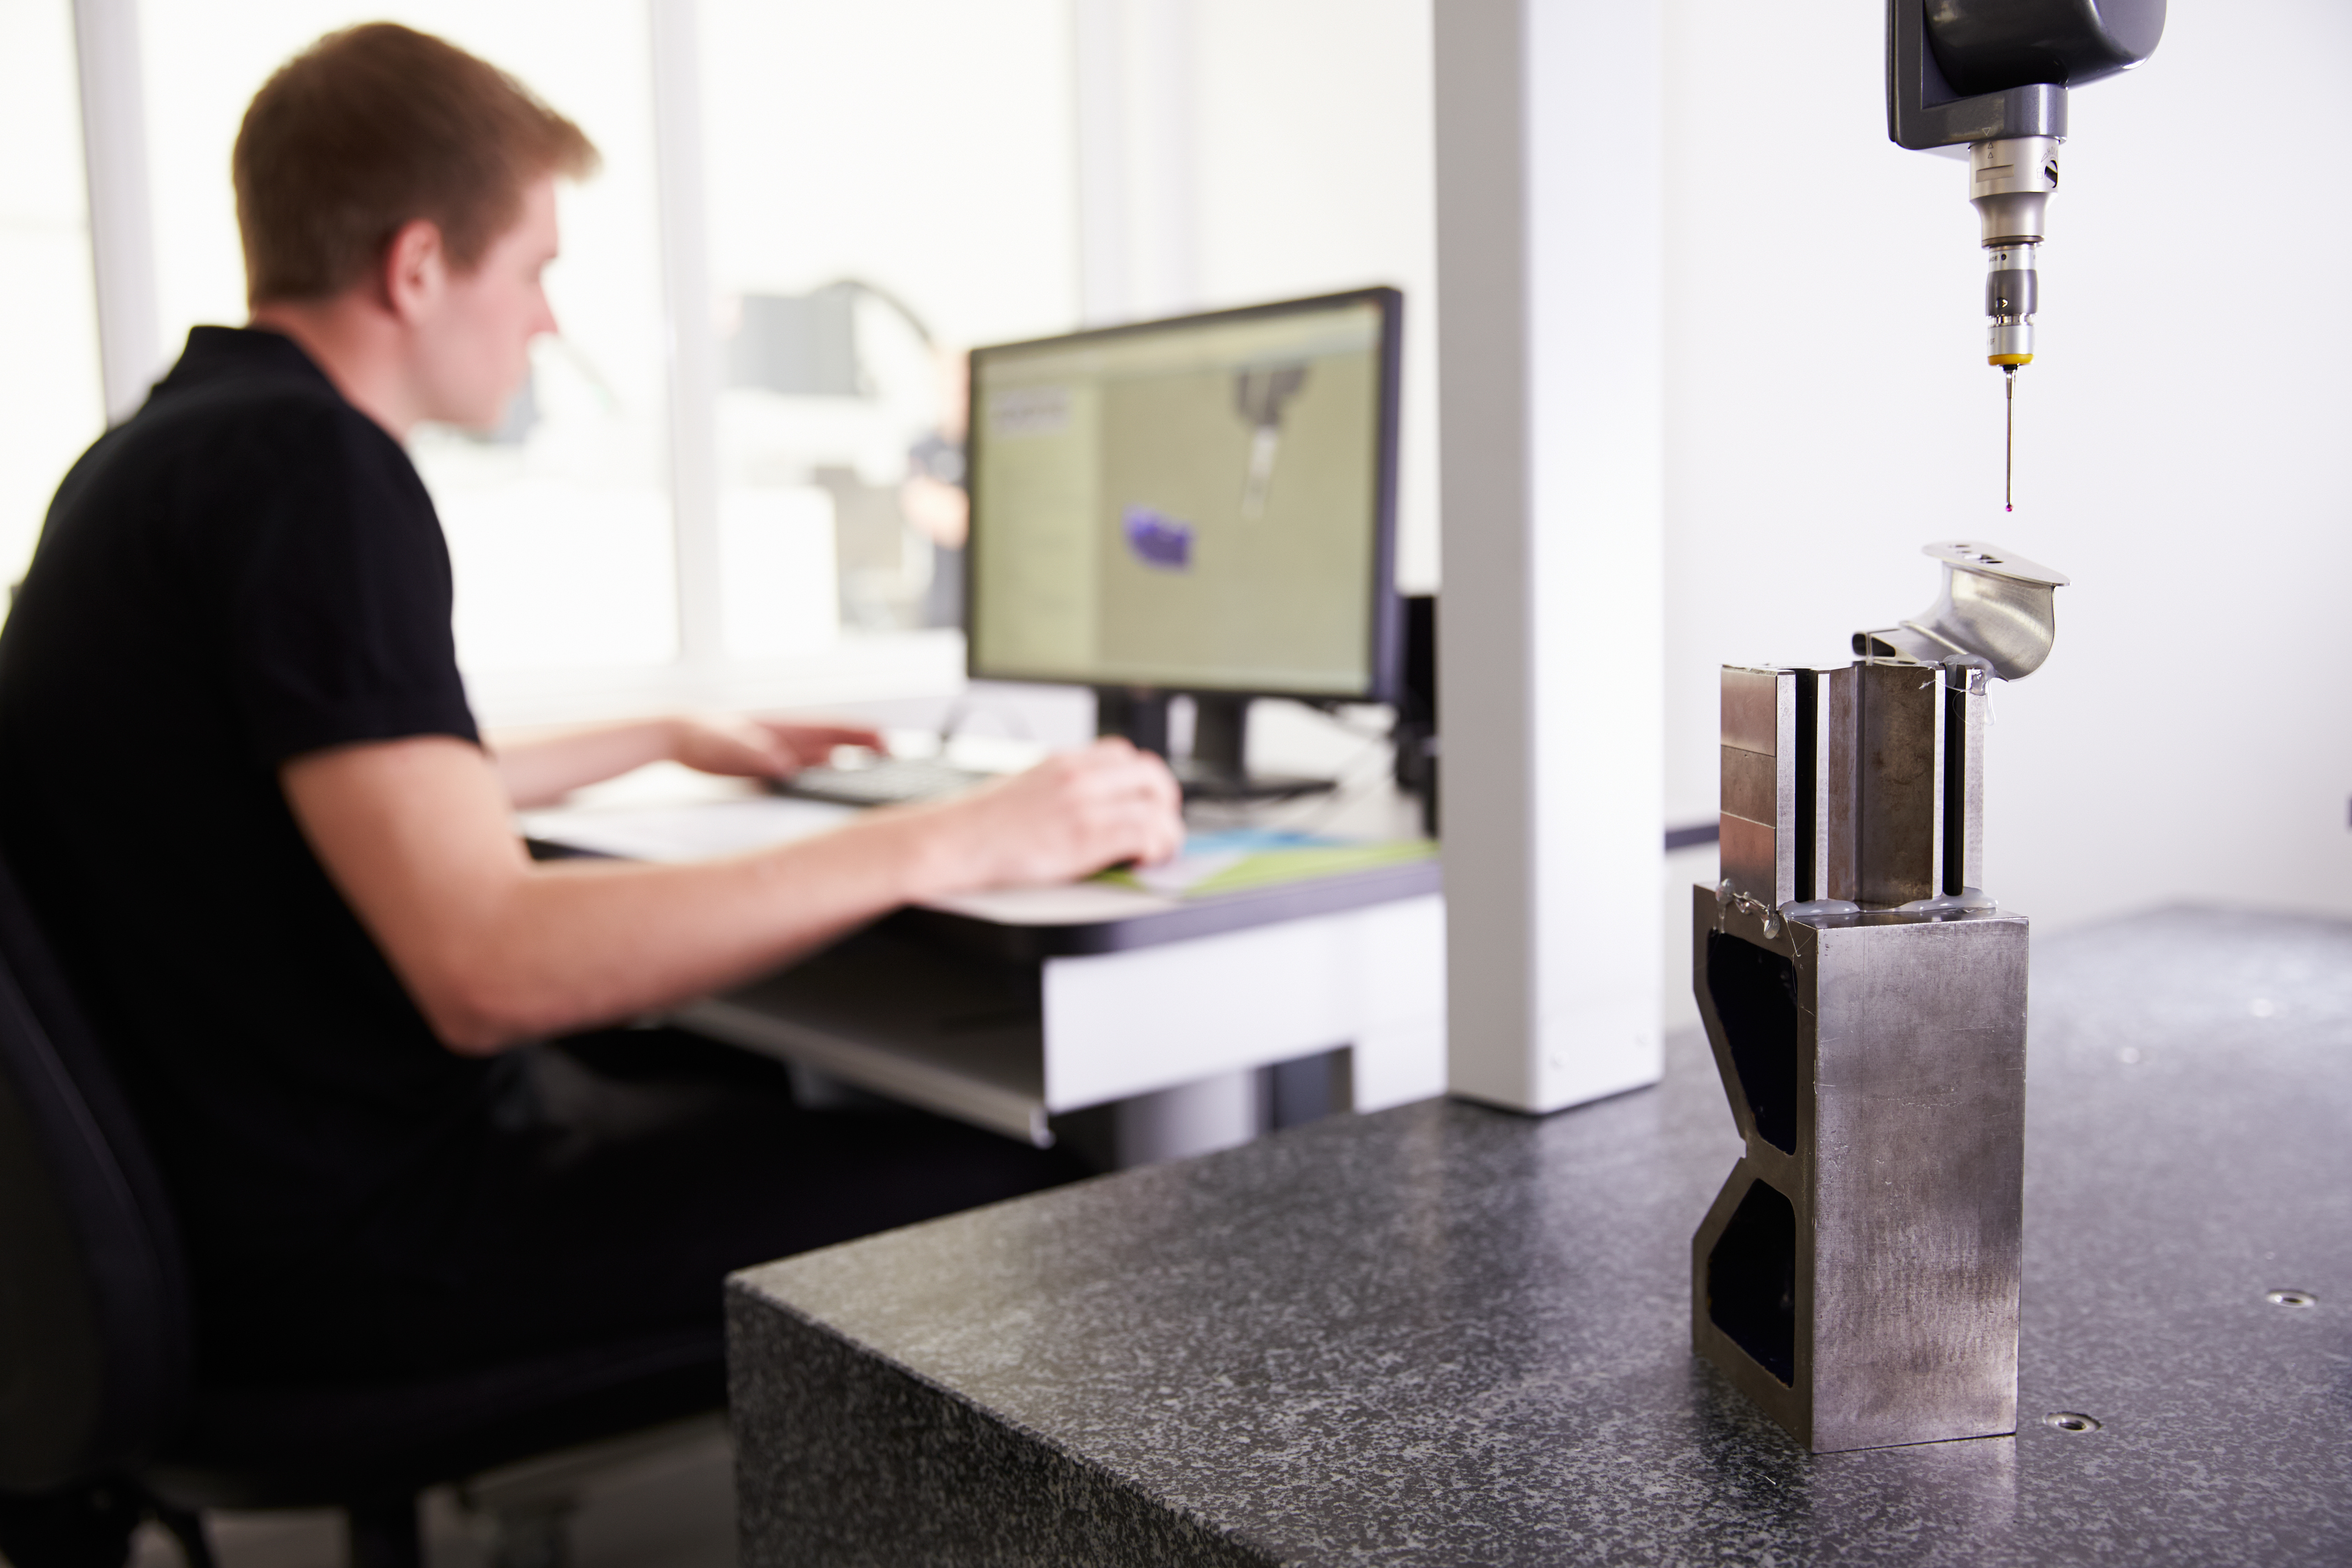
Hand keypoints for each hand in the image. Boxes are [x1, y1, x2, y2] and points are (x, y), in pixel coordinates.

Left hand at [667, 714, 884, 781]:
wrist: (680, 737)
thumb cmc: (703, 734)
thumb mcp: (728, 743)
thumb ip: (756, 752)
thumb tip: (785, 766)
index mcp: (786, 728)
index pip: (833, 730)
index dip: (862, 736)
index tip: (886, 743)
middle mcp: (791, 739)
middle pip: (839, 744)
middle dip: (867, 750)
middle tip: (895, 759)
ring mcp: (785, 752)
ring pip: (826, 759)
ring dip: (850, 766)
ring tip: (875, 775)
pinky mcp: (773, 767)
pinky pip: (808, 774)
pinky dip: (825, 778)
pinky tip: (833, 786)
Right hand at [914, 737, 1183, 893]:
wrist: (951, 842)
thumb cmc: (980, 824)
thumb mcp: (1026, 784)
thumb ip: (1061, 785)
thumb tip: (1089, 799)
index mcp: (1064, 762)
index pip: (1125, 754)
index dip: (1145, 780)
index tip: (1147, 800)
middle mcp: (1078, 777)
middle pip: (1150, 775)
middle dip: (1165, 802)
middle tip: (1161, 826)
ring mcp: (1083, 805)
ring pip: (1155, 806)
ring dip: (1166, 831)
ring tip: (1156, 851)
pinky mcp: (1084, 838)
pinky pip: (1143, 835)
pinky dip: (1155, 848)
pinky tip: (1144, 860)